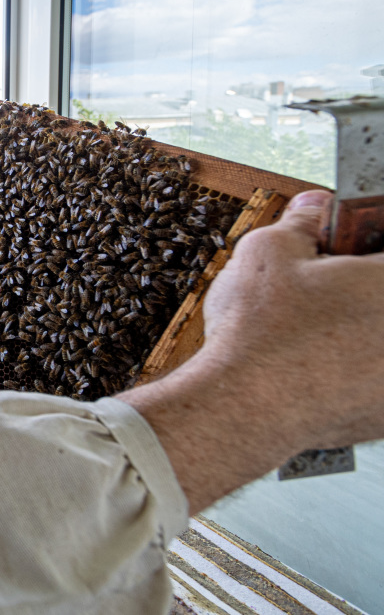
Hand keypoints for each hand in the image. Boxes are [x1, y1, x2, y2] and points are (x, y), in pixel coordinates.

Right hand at [197, 190, 383, 449]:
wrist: (244, 407)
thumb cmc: (260, 334)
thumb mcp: (269, 250)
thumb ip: (305, 221)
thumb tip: (317, 207)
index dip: (367, 244)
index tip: (349, 246)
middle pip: (381, 296)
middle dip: (362, 287)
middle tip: (327, 286)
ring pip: (377, 338)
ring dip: (358, 329)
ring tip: (315, 328)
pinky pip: (372, 376)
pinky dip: (354, 368)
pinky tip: (316, 363)